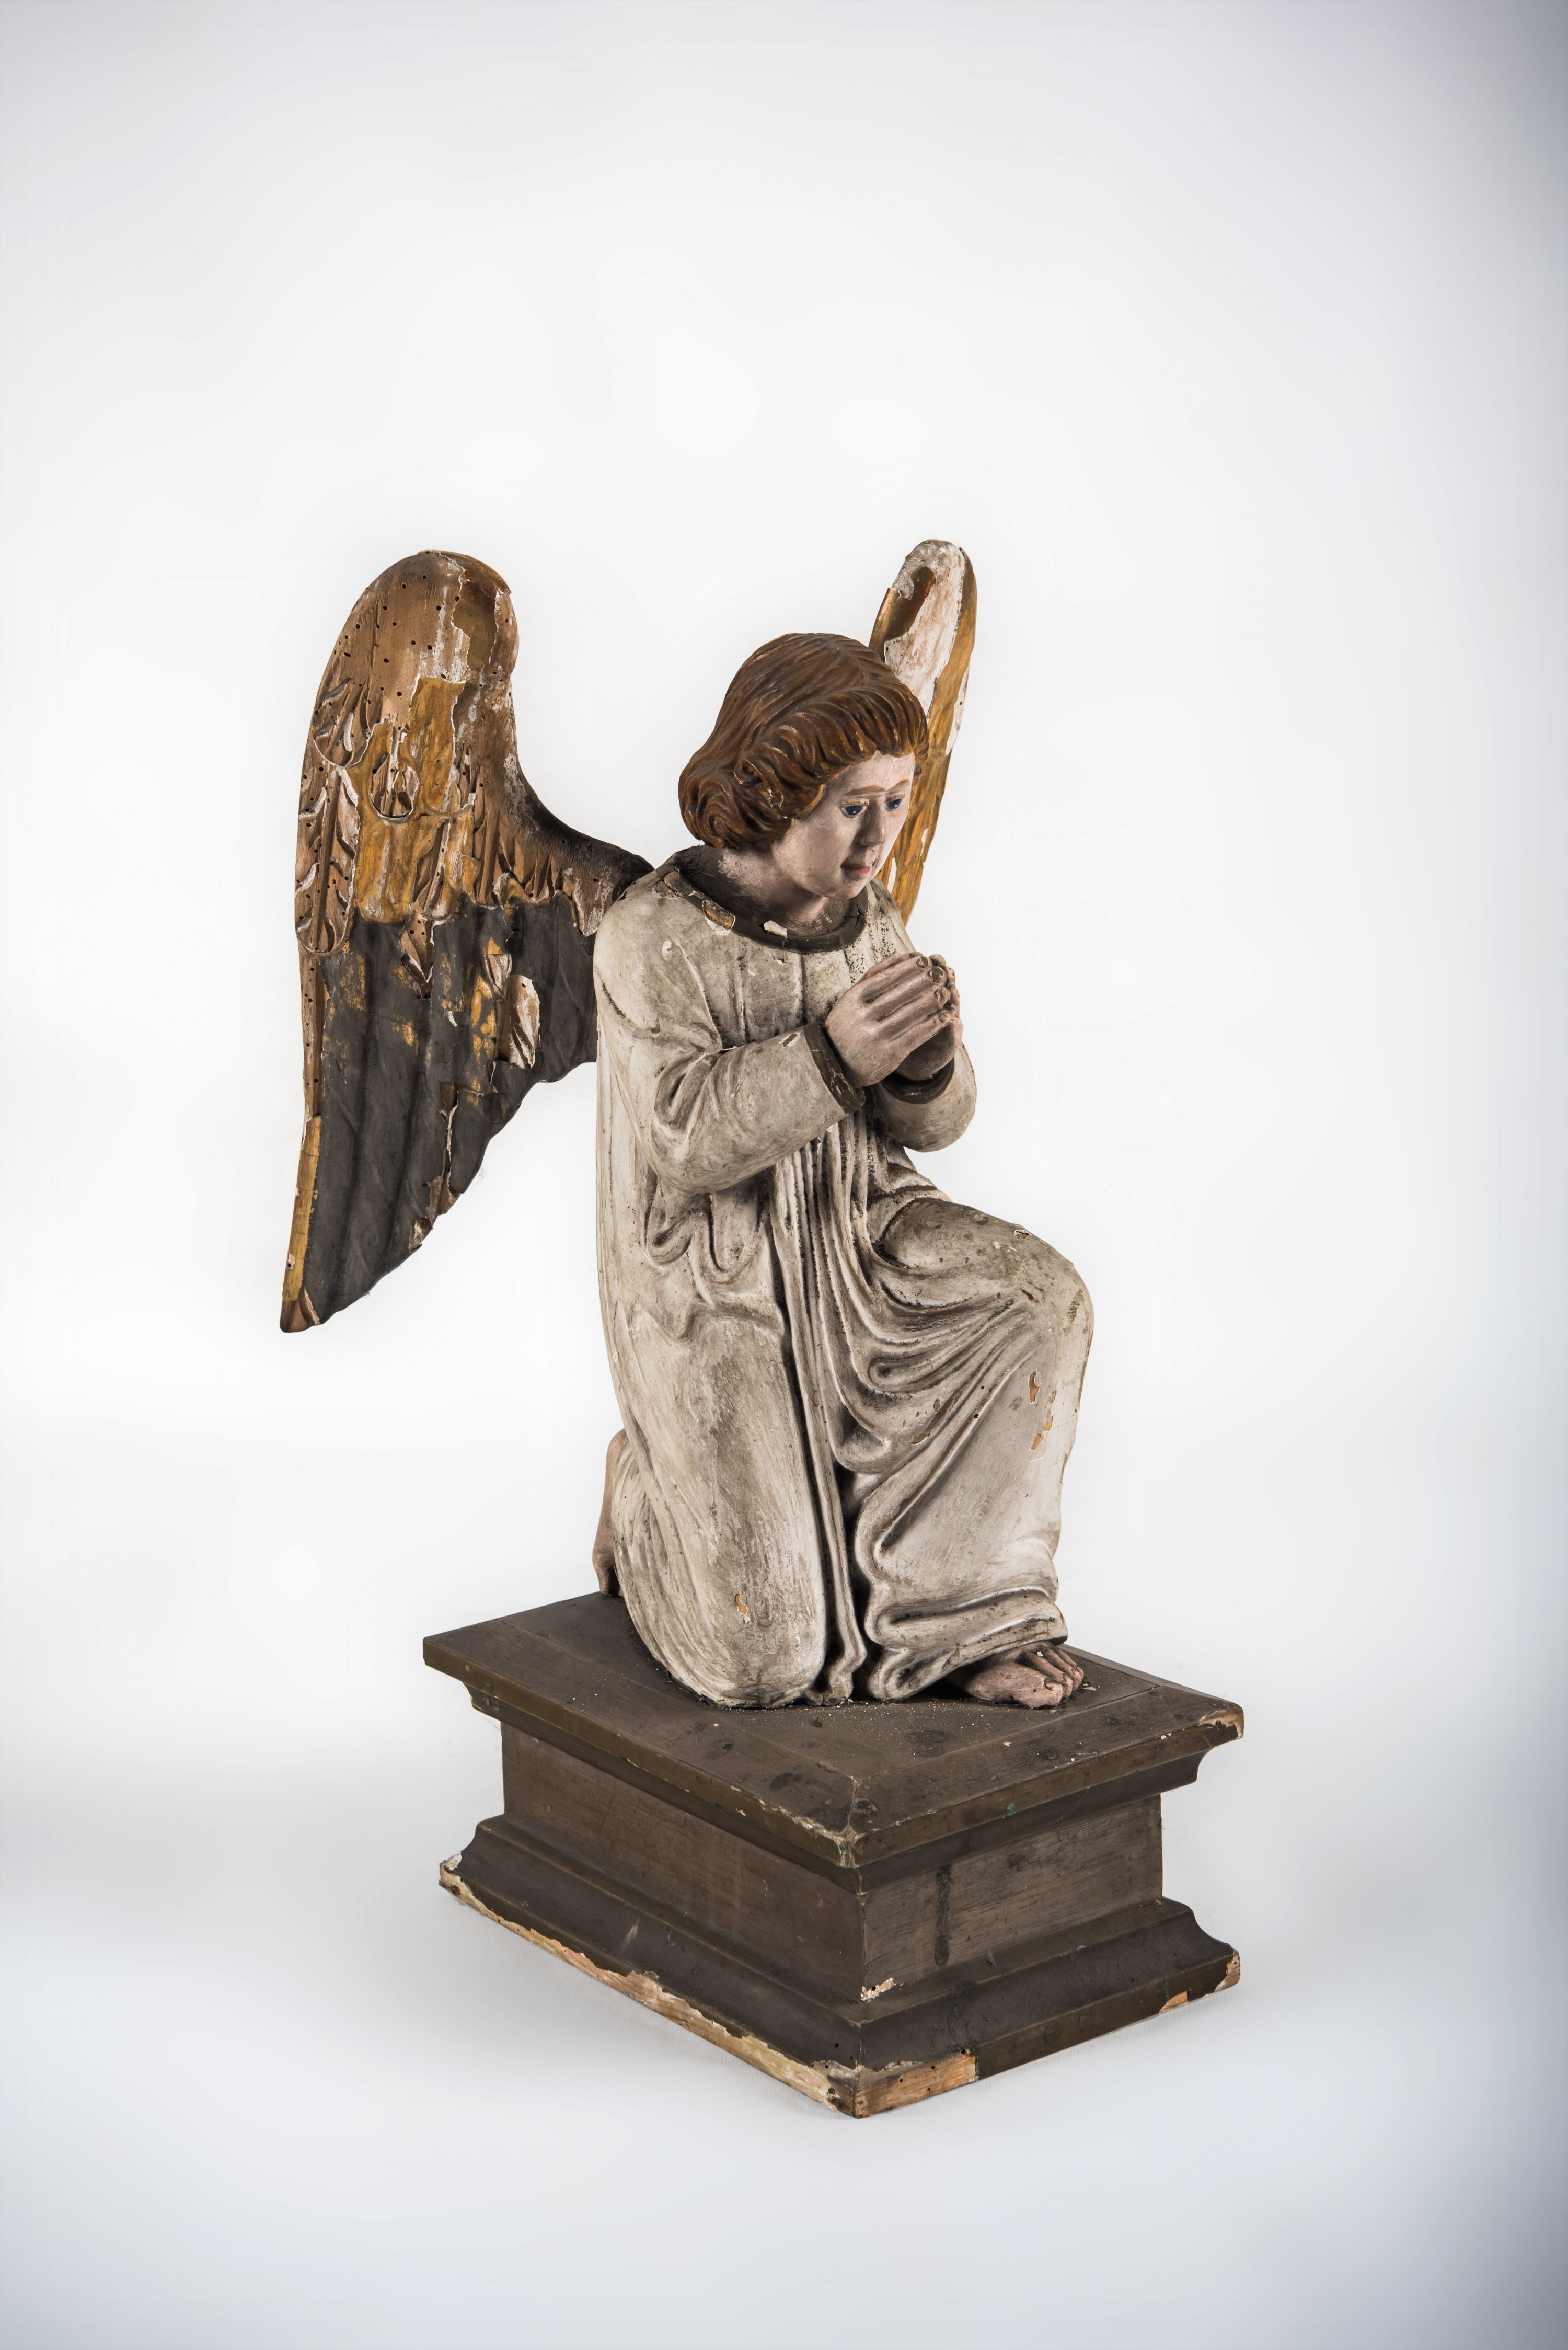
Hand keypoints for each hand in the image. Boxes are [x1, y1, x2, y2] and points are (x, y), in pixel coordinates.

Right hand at [825, 953, 962, 1089]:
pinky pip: (915, 1035)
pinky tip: (944, 1017)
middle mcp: (863, 1017)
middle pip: (900, 994)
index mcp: (852, 1000)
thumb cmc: (846, 1026)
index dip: (908, 968)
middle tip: (940, 972)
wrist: (836, 1065)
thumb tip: (899, 955)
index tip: (924, 960)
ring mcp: (876, 1036)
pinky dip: (932, 1025)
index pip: (885, 978)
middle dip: (923, 981)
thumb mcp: (850, 1000)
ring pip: (910, 1014)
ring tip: (945, 992)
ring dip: (931, 1001)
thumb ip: (871, 978)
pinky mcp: (889, 1054)